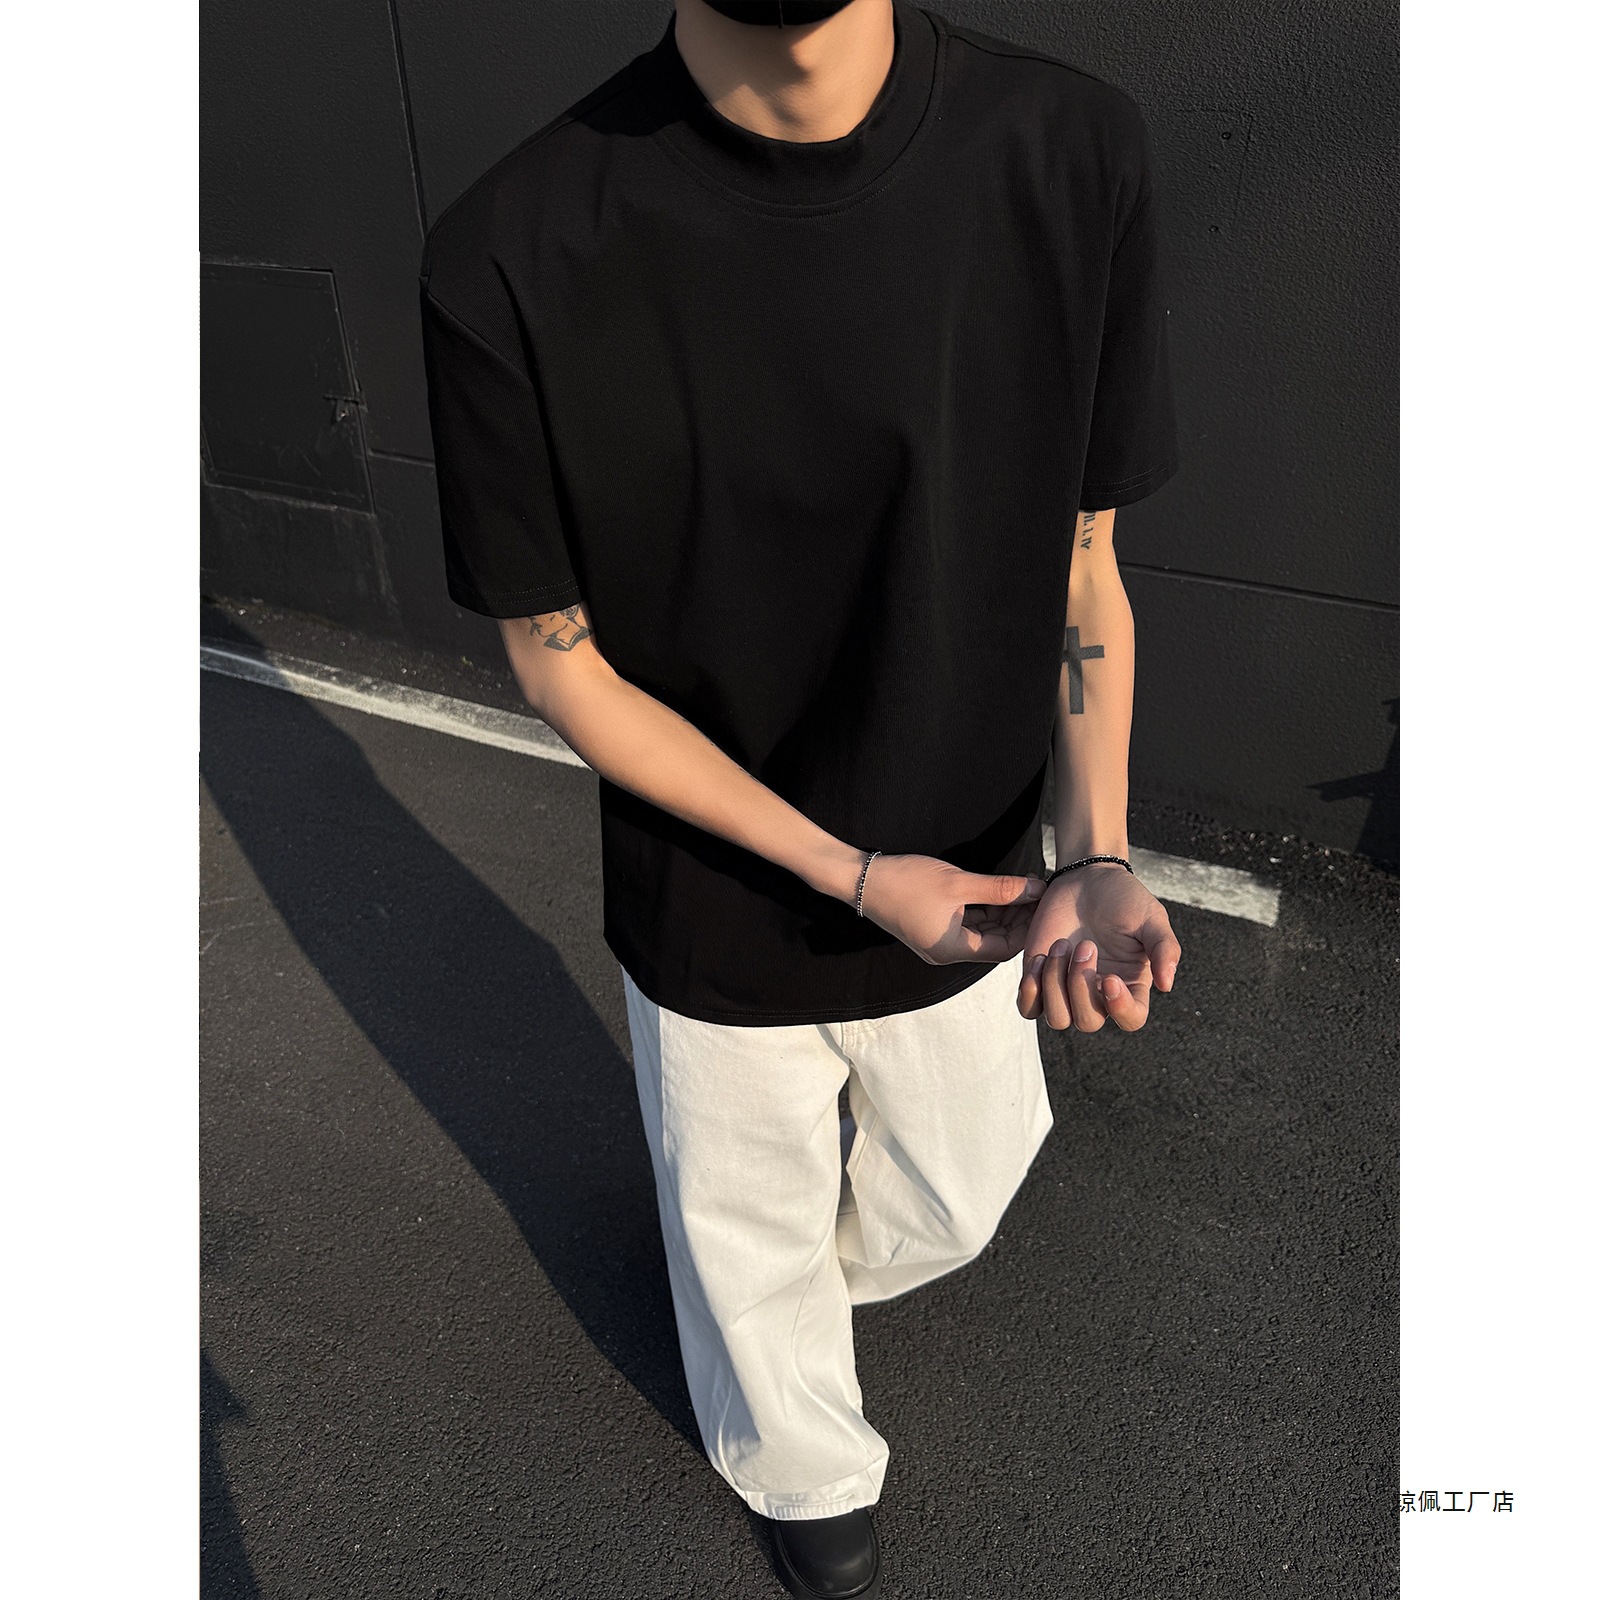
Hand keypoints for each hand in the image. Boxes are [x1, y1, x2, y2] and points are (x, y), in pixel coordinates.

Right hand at [859, 854, 1048, 965]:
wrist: (861, 879)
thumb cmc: (906, 881)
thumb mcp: (958, 883)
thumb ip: (1000, 889)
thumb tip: (1036, 890)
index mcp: (952, 949)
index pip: (1005, 948)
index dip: (1027, 927)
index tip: (1043, 903)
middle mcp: (947, 952)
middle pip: (995, 942)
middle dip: (1018, 919)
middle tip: (1039, 892)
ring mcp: (939, 941)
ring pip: (983, 932)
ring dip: (1003, 912)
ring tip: (1023, 888)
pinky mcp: (933, 928)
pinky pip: (968, 924)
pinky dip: (985, 910)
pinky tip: (1000, 891)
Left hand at [1016, 864, 1181, 1029]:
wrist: (1086, 878)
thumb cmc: (1123, 898)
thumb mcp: (1152, 918)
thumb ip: (1164, 949)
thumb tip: (1167, 984)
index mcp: (1130, 986)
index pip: (1130, 1019)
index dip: (1121, 1008)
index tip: (1109, 979)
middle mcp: (1098, 994)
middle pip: (1088, 1022)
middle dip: (1081, 986)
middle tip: (1086, 944)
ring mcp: (1067, 989)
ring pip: (1058, 1018)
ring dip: (1055, 984)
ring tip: (1061, 944)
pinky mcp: (1041, 978)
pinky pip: (1030, 1007)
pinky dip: (1031, 991)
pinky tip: (1040, 959)